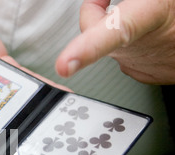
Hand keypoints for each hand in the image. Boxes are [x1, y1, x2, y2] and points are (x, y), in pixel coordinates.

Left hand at [56, 0, 174, 83]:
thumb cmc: (173, 9)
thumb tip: (98, 2)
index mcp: (149, 17)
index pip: (113, 32)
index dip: (87, 48)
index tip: (64, 65)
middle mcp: (139, 48)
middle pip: (92, 26)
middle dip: (99, 9)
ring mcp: (140, 64)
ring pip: (106, 41)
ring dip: (114, 24)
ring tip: (142, 14)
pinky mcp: (144, 73)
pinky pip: (123, 53)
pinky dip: (128, 42)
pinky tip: (148, 33)